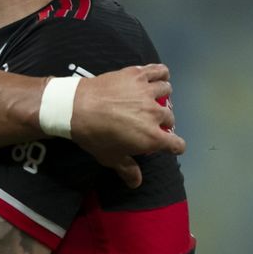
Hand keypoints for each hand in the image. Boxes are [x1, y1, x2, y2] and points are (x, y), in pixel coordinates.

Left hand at [70, 64, 185, 187]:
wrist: (76, 107)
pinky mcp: (138, 75)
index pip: (176, 144)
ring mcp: (148, 92)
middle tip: (148, 122)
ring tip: (151, 99)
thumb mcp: (109, 157)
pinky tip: (157, 77)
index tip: (169, 146)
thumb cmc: (93, 136)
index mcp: (151, 137)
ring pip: (166, 92)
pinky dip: (161, 73)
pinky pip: (159, 70)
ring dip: (162, 96)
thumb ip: (127, 169)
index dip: (174, 146)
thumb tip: (136, 183)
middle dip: (162, 122)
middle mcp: (155, 113)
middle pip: (169, 118)